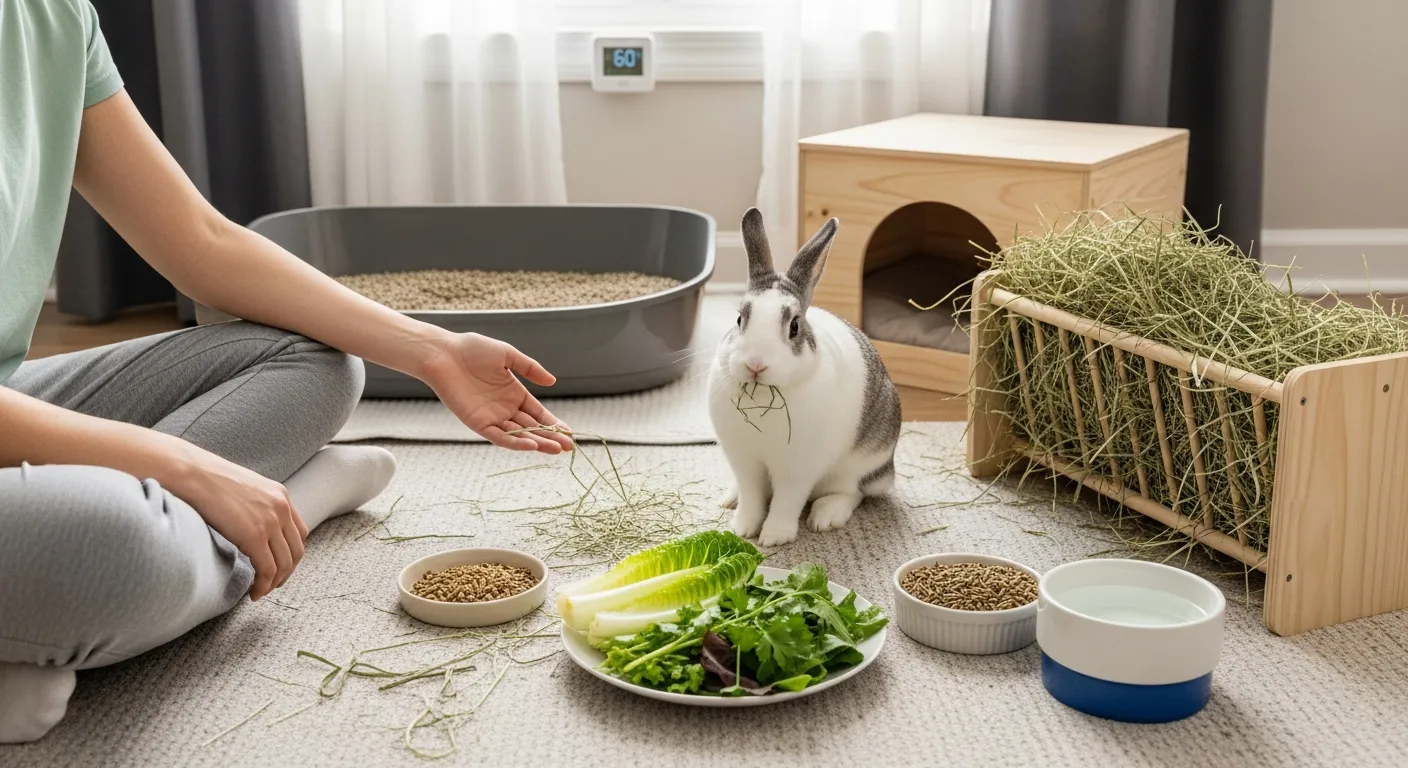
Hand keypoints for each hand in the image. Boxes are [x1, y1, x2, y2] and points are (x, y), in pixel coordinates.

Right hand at [167, 446, 307, 600]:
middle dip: (286, 573)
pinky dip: (263, 585)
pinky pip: (267, 569)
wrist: (192, 473)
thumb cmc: (208, 481)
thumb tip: (249, 526)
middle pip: (296, 551)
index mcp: (281, 495)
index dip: (291, 554)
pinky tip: (253, 593)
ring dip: (273, 583)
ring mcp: (270, 521)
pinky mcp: (255, 535)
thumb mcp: (244, 489)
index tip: (279, 567)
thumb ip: (255, 506)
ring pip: (284, 564)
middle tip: (270, 585)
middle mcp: (281, 508)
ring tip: (260, 592)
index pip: (299, 533)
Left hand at [419, 333, 573, 453]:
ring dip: (538, 443)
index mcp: (514, 393)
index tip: (569, 432)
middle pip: (532, 427)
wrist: (444, 354)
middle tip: (569, 447)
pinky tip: (531, 445)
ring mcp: (492, 417)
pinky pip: (499, 436)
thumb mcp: (507, 355)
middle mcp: (505, 408)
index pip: (538, 413)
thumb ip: (530, 368)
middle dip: (551, 437)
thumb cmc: (473, 349)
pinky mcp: (478, 423)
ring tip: (556, 449)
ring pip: (519, 435)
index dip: (553, 423)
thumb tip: (552, 382)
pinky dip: (515, 442)